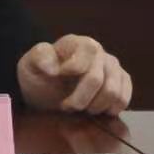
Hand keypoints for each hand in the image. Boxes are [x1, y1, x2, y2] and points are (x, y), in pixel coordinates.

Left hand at [16, 34, 131, 115]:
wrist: (46, 91)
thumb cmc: (39, 76)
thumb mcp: (30, 64)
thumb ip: (40, 58)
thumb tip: (54, 68)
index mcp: (78, 43)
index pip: (88, 54)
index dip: (75, 71)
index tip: (60, 80)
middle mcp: (100, 52)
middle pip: (98, 80)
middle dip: (79, 99)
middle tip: (66, 106)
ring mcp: (113, 68)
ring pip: (113, 93)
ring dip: (94, 107)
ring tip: (80, 108)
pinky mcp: (122, 83)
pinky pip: (123, 99)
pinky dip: (109, 109)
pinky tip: (94, 109)